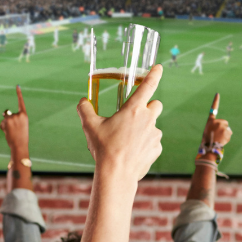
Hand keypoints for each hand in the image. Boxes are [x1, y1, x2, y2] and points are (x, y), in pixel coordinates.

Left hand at [0, 86, 28, 156]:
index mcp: (24, 116)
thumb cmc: (20, 137)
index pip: (21, 103)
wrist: (20, 145)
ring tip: (10, 132)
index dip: (19, 94)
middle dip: (7, 120)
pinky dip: (3, 127)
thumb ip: (12, 119)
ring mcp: (13, 117)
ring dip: (5, 125)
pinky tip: (7, 132)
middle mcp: (19, 114)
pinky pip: (2, 123)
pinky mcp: (7, 121)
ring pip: (5, 118)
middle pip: (8, 113)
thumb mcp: (19, 126)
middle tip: (12, 129)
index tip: (17, 85)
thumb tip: (3, 113)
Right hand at [77, 64, 163, 182]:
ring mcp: (155, 134)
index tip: (159, 67)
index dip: (155, 74)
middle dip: (149, 107)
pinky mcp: (157, 148)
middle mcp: (148, 119)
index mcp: (133, 109)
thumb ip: (85, 109)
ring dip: (144, 129)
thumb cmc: (104, 148)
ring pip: (153, 126)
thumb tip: (82, 101)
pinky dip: (145, 144)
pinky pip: (153, 142)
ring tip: (128, 141)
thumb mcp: (90, 126)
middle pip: (156, 104)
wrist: (116, 174)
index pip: (148, 86)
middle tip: (135, 116)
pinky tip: (132, 152)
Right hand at [201, 93, 232, 147]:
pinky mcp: (227, 131)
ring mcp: (222, 126)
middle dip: (223, 128)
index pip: (213, 109)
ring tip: (218, 139)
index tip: (217, 94)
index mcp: (210, 121)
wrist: (209, 148)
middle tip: (217, 135)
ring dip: (225, 134)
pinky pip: (229, 134)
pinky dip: (227, 138)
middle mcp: (217, 121)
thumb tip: (224, 130)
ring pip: (227, 129)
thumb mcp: (208, 131)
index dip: (215, 101)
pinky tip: (222, 141)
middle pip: (224, 123)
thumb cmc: (207, 141)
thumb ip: (214, 127)